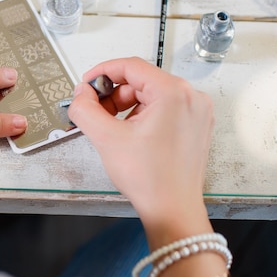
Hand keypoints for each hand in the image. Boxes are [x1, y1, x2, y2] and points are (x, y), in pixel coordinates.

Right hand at [68, 57, 213, 237]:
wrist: (172, 210)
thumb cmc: (149, 178)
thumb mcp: (106, 137)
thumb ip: (85, 109)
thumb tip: (80, 94)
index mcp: (174, 93)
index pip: (131, 66)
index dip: (102, 72)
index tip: (86, 86)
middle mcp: (191, 97)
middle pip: (141, 80)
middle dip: (113, 94)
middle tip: (93, 111)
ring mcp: (196, 111)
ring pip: (150, 94)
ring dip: (125, 105)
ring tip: (111, 127)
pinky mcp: (195, 125)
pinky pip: (162, 107)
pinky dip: (141, 114)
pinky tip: (129, 133)